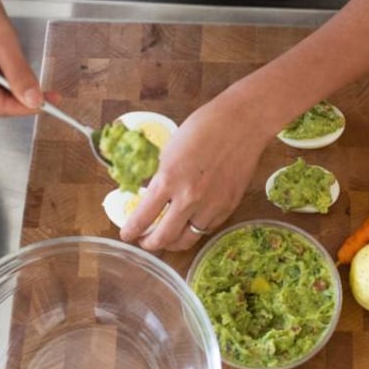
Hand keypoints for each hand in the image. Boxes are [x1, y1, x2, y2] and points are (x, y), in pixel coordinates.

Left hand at [120, 98, 273, 250]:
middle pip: (164, 237)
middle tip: (145, 242)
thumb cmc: (203, 127)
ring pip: (187, 239)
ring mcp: (211, 205)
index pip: (142, 217)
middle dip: (150, 244)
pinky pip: (207, 229)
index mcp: (168, 179)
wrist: (242, 123)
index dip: (131, 231)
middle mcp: (189, 198)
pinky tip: (189, 225)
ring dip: (173, 243)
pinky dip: (195, 230)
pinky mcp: (228, 207)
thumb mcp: (170, 151)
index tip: (127, 235)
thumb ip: (161, 177)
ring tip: (167, 239)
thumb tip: (151, 196)